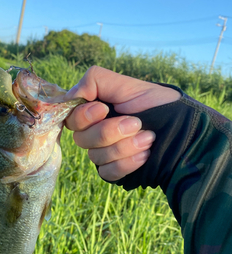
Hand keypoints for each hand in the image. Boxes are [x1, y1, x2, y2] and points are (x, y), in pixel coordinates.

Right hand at [65, 66, 180, 180]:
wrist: (182, 131)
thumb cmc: (156, 104)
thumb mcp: (127, 84)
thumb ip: (95, 81)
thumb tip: (71, 95)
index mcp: (93, 112)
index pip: (71, 118)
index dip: (84, 116)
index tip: (103, 109)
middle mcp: (93, 133)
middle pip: (81, 139)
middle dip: (110, 131)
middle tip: (136, 123)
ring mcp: (102, 153)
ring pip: (96, 156)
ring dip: (125, 146)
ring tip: (149, 137)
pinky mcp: (113, 171)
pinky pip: (107, 172)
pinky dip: (127, 163)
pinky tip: (145, 154)